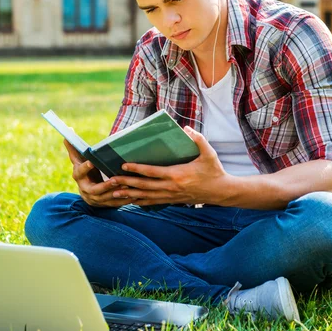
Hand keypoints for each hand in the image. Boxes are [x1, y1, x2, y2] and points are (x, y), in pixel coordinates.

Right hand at [63, 140, 134, 207]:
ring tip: (126, 187)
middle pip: (94, 189)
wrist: (87, 190)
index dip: (85, 167)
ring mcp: (94, 199)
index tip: (92, 162)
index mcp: (78, 176)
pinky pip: (114, 204)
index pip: (80, 172)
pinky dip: (123, 200)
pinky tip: (132, 196)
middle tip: (115, 179)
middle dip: (105, 186)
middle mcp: (85, 189)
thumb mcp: (79, 160)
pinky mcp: (103, 204)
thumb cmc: (85, 170)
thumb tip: (67, 133)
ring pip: (105, 198)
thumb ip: (74, 148)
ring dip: (116, 193)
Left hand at [106, 127, 230, 206]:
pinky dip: (140, 201)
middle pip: (144, 186)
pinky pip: (152, 202)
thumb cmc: (214, 171)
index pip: (152, 172)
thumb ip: (198, 139)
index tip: (123, 165)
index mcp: (177, 175)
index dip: (137, 169)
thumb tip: (185, 128)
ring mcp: (171, 196)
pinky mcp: (173, 200)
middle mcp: (171, 187)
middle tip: (110, 181)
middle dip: (126, 183)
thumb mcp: (209, 153)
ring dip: (129, 194)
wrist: (221, 192)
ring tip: (114, 193)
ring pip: (146, 196)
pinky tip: (130, 200)